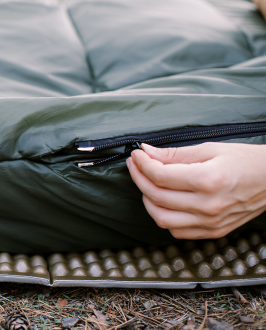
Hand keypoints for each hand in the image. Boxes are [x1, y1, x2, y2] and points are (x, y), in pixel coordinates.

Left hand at [126, 142, 265, 238]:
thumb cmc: (245, 161)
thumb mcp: (209, 149)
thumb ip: (174, 154)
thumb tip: (146, 152)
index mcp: (208, 180)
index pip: (160, 176)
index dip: (141, 164)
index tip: (136, 155)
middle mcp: (208, 205)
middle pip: (156, 197)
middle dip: (139, 178)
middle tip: (135, 165)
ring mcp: (211, 222)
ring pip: (162, 219)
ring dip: (147, 200)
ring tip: (147, 183)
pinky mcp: (214, 232)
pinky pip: (177, 231)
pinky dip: (164, 217)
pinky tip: (163, 201)